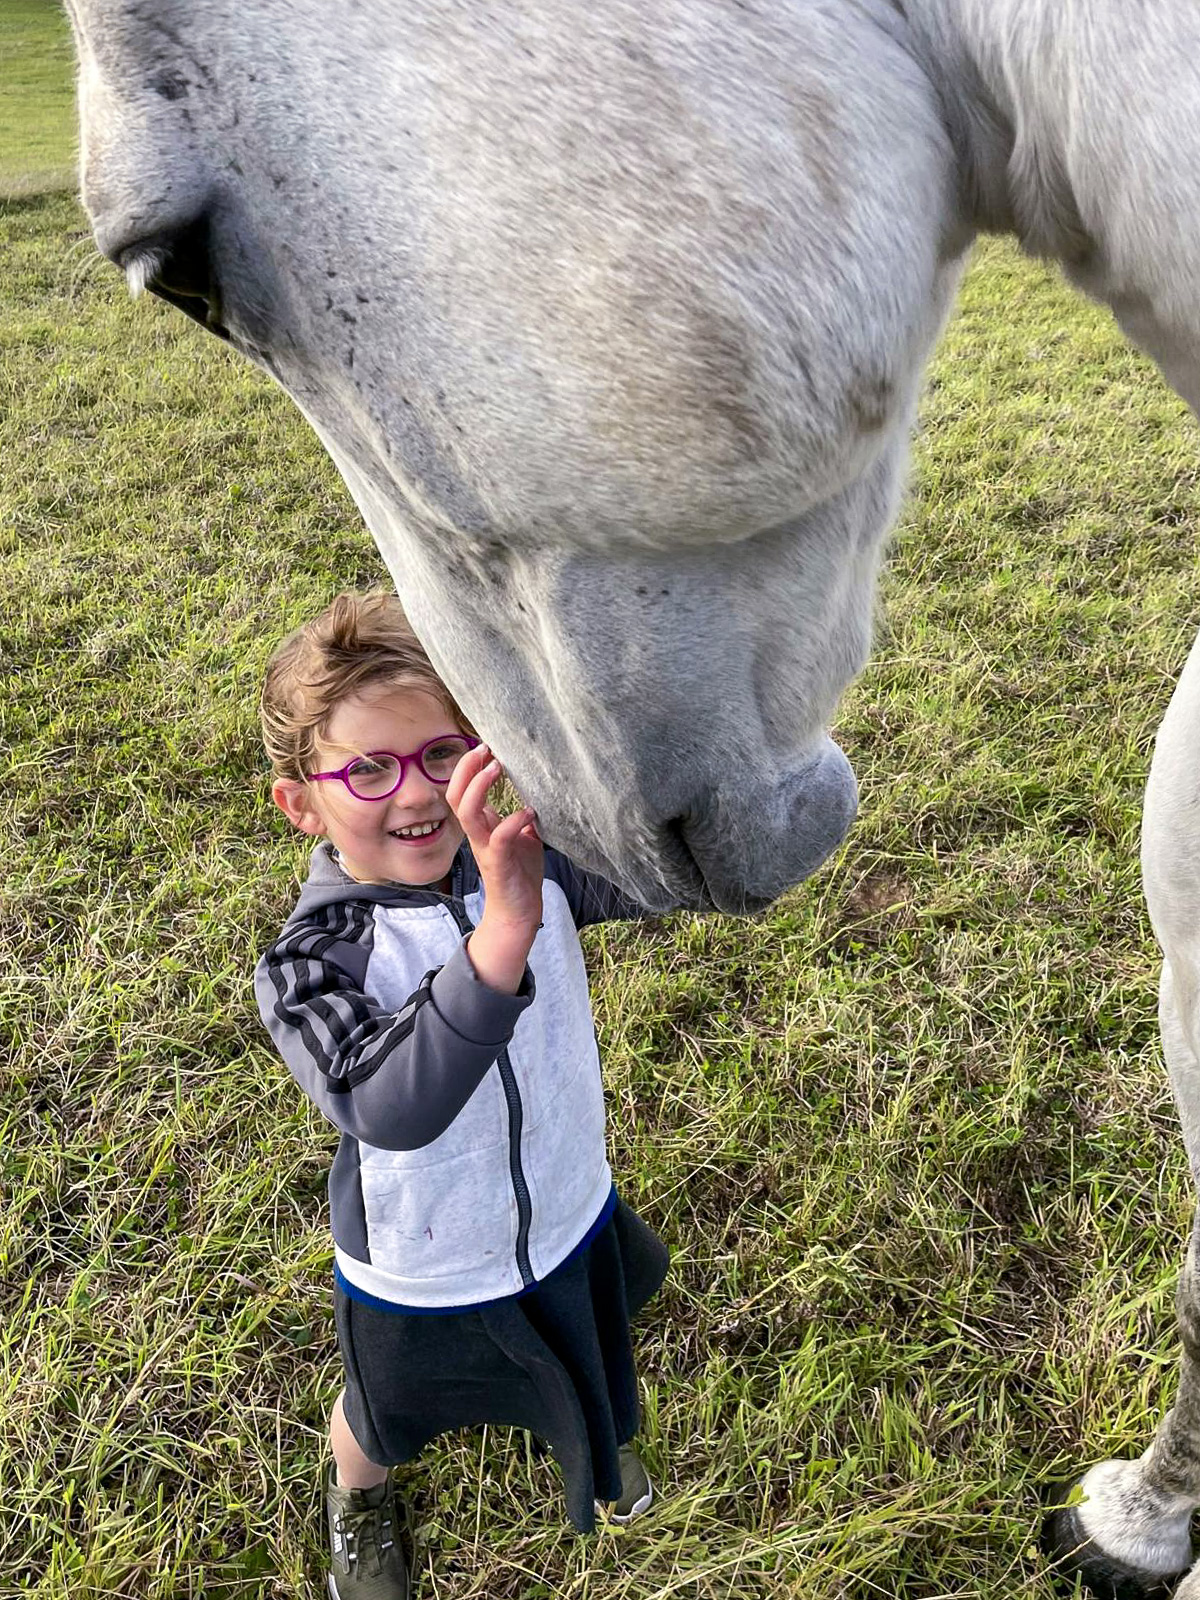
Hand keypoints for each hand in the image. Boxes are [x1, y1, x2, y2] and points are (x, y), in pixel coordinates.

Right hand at [445, 744, 542, 992]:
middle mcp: (477, 835)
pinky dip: (512, 821)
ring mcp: (485, 849)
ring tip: (496, 768)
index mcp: (481, 826)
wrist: (519, 914)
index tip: (485, 745)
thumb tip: (532, 792)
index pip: (462, 789)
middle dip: (467, 769)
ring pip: (467, 814)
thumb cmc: (520, 874)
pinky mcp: (499, 865)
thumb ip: (521, 816)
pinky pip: (499, 838)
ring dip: (479, 788)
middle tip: (484, 748)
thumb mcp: (524, 837)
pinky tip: (529, 811)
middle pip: (455, 795)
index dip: (468, 766)